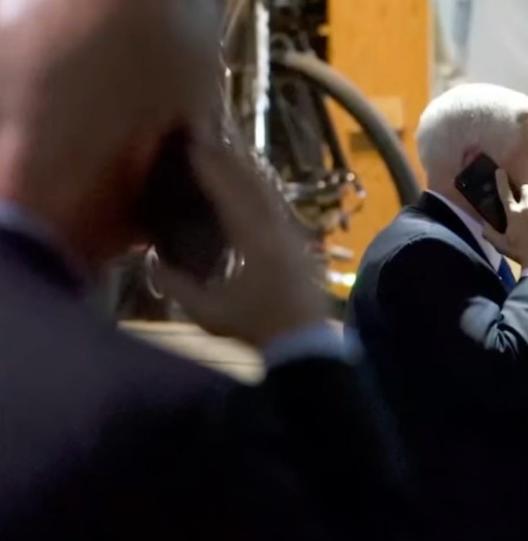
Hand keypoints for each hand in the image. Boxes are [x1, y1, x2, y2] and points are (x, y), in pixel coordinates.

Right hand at [153, 132, 325, 348]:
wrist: (305, 343)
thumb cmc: (256, 328)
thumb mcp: (208, 313)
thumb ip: (177, 286)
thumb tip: (151, 262)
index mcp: (255, 241)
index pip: (231, 194)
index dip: (212, 167)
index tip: (194, 145)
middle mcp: (277, 231)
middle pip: (253, 185)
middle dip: (230, 160)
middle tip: (208, 139)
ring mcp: (293, 237)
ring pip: (270, 194)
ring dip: (247, 173)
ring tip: (227, 156)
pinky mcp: (301, 246)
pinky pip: (278, 208)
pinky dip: (262, 192)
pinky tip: (253, 190)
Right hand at [482, 168, 527, 270]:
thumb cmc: (519, 253)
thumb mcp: (501, 245)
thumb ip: (490, 234)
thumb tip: (483, 226)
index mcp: (514, 213)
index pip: (505, 193)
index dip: (501, 180)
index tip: (500, 170)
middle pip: (527, 189)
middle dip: (525, 189)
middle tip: (525, 196)